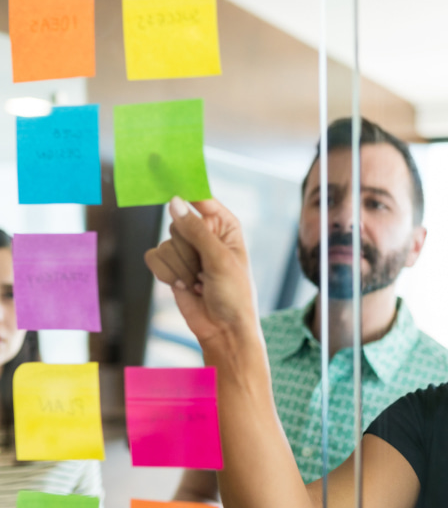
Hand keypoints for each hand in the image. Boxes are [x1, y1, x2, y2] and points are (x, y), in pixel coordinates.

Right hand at [144, 198, 258, 346]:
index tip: (165, 177)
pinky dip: (166, 275)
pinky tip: (183, 287)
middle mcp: (204, 235)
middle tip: (203, 268)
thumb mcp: (220, 259)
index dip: (186, 191)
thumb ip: (196, 230)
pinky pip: (154, 258)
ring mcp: (186, 252)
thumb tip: (174, 202)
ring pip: (165, 243)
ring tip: (198, 282)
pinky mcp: (171, 267)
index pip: (202, 199)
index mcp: (225, 226)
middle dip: (187, 249)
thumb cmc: (233, 295)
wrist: (223, 330)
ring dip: (180, 268)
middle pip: (177, 223)